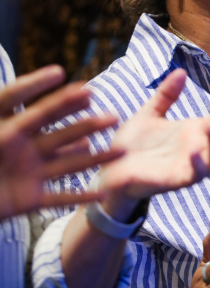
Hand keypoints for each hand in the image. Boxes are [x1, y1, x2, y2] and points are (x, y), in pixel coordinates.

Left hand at [0, 64, 120, 219]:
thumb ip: (2, 106)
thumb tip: (17, 89)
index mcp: (10, 132)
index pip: (40, 111)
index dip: (61, 100)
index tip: (84, 87)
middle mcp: (25, 151)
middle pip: (62, 135)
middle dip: (87, 126)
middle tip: (113, 116)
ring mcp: (29, 175)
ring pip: (68, 165)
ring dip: (95, 159)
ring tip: (120, 152)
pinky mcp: (28, 200)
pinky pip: (57, 198)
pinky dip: (78, 196)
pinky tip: (99, 193)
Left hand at [98, 69, 209, 215]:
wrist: (110, 168)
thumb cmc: (132, 143)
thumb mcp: (149, 113)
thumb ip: (166, 95)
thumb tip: (181, 72)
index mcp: (193, 132)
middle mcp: (197, 149)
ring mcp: (189, 165)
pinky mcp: (177, 180)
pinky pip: (196, 176)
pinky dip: (199, 165)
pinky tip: (192, 151)